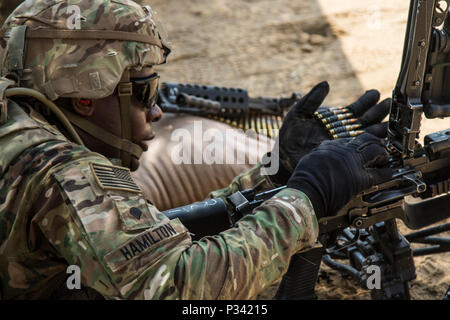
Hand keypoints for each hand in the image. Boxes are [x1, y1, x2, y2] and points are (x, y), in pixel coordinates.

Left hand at [267, 81, 390, 184]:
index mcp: (334, 119)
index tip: (375, 93)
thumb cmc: (289, 136)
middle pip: (366, 120)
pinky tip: (383, 141)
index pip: (354, 109)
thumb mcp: (299, 113)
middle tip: (391, 104)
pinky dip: (373, 146)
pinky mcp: (344, 156)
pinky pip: (362, 150)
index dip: (366, 101)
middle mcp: (342, 131)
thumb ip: (312, 99)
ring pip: (368, 134)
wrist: (285, 156)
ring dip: (381, 127)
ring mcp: (345, 143)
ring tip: (392, 121)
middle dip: (379, 112)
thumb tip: (325, 84)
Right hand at [287, 133, 392, 219]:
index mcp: (329, 146)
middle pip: (365, 138)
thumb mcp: (308, 160)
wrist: (306, 192)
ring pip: (375, 150)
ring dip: (383, 153)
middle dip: (375, 141)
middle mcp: (342, 150)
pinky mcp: (360, 178)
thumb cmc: (303, 181)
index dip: (357, 143)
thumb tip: (321, 160)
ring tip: (385, 158)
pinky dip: (386, 172)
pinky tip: (388, 173)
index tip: (360, 146)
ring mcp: (352, 163)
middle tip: (380, 147)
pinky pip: (379, 172)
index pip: (349, 139)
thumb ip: (319, 157)